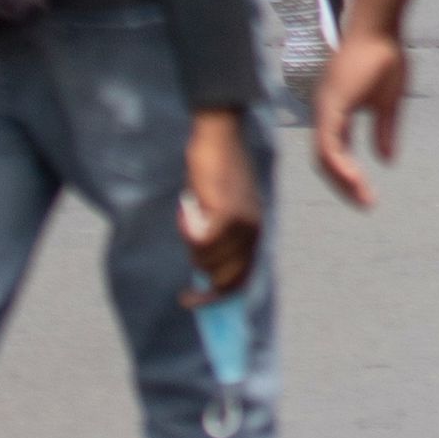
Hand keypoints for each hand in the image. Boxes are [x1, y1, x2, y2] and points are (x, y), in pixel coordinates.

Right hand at [179, 110, 263, 301]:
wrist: (220, 135)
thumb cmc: (215, 171)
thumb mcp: (220, 209)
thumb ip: (218, 238)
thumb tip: (203, 273)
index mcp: (255, 231)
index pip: (243, 279)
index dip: (217, 298)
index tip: (191, 302)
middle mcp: (254, 232)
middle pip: (225, 279)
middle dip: (199, 279)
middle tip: (183, 267)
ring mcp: (243, 224)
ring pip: (206, 260)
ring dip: (190, 244)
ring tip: (189, 215)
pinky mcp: (227, 214)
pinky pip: (199, 241)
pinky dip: (185, 228)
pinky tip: (186, 207)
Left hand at [311, 22, 409, 207]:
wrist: (379, 25)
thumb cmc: (384, 55)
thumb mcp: (388, 102)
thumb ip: (384, 130)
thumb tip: (386, 160)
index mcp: (336, 112)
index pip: (333, 153)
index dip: (347, 175)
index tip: (367, 194)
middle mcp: (324, 113)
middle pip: (324, 160)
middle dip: (343, 185)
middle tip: (365, 203)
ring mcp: (324, 108)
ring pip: (323, 156)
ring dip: (342, 180)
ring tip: (362, 197)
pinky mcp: (330, 104)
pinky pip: (329, 143)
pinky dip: (339, 164)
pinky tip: (355, 177)